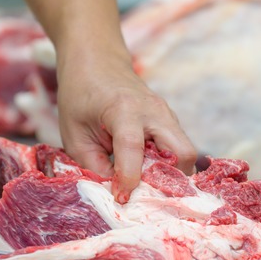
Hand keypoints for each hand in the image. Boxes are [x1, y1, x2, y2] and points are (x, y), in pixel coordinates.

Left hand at [56, 53, 196, 203]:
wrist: (96, 61)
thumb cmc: (81, 95)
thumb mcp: (75, 135)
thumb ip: (93, 167)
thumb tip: (114, 194)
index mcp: (124, 108)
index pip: (134, 149)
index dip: (128, 179)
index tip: (120, 198)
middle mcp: (154, 111)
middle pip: (182, 153)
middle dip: (168, 180)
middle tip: (144, 194)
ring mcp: (167, 115)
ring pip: (185, 153)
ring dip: (169, 174)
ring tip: (144, 184)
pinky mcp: (170, 121)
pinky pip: (178, 149)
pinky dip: (168, 165)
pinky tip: (147, 171)